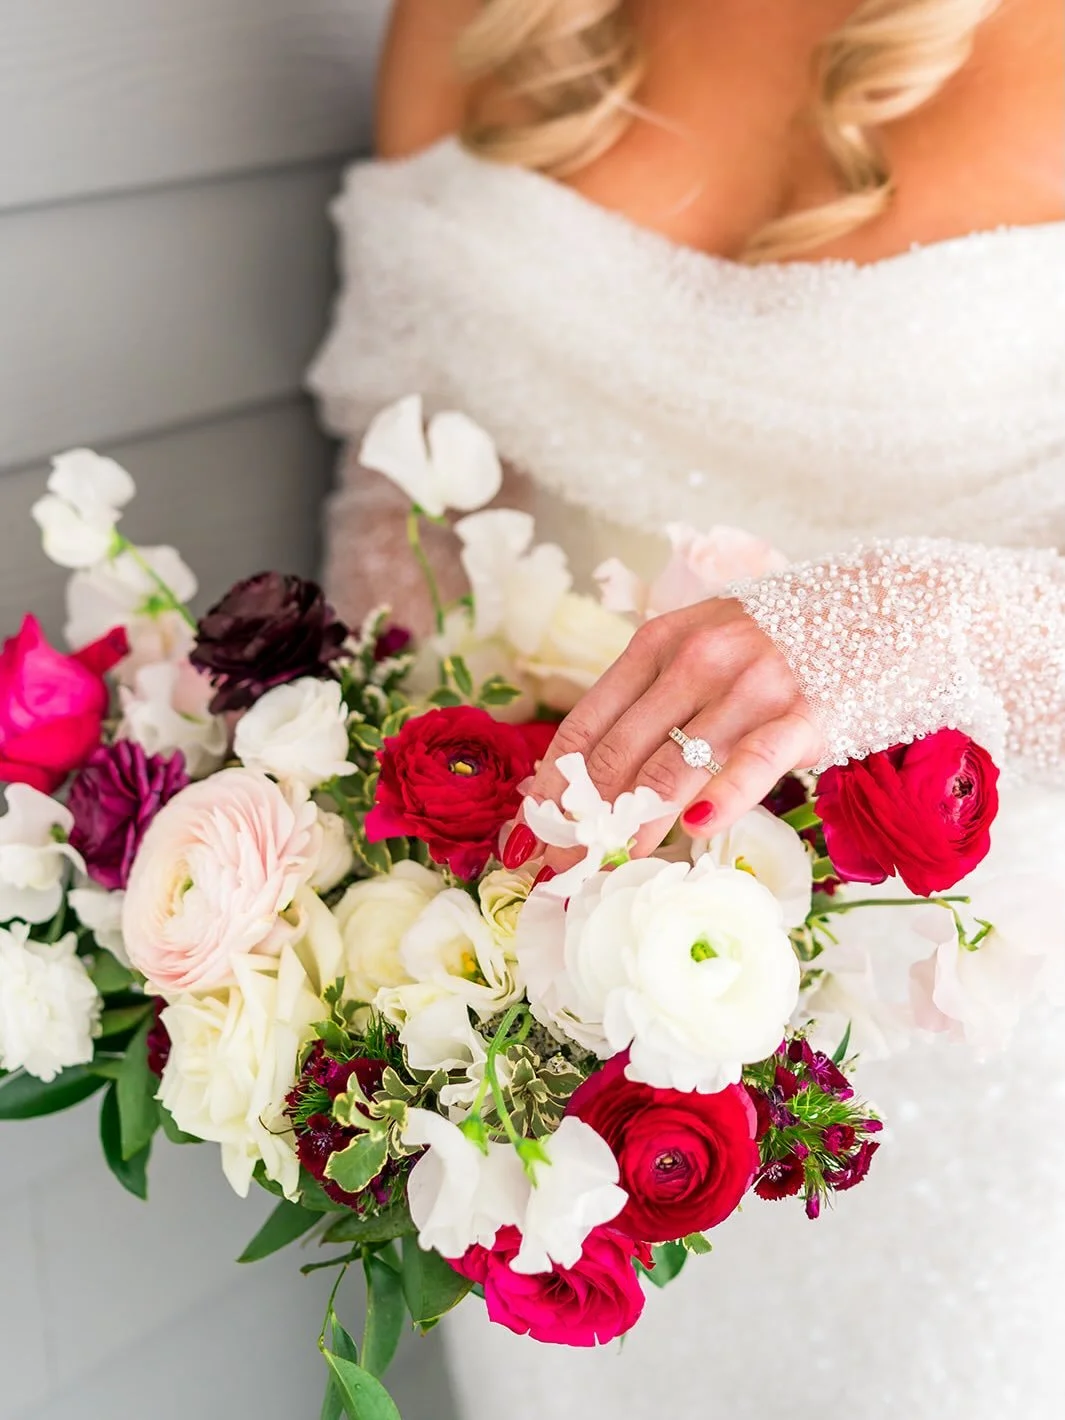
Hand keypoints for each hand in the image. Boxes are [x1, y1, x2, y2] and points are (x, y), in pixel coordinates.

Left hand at [504, 598, 823, 864]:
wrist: (890, 605)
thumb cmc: (785, 641)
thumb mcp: (707, 648)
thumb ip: (657, 699)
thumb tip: (593, 775)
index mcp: (659, 641)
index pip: (587, 722)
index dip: (554, 782)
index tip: (532, 829)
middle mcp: (696, 659)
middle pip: (619, 754)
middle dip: (582, 819)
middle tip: (559, 868)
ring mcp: (750, 686)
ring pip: (672, 767)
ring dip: (632, 827)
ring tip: (605, 870)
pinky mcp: (806, 715)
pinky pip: (752, 763)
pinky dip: (721, 797)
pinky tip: (693, 829)